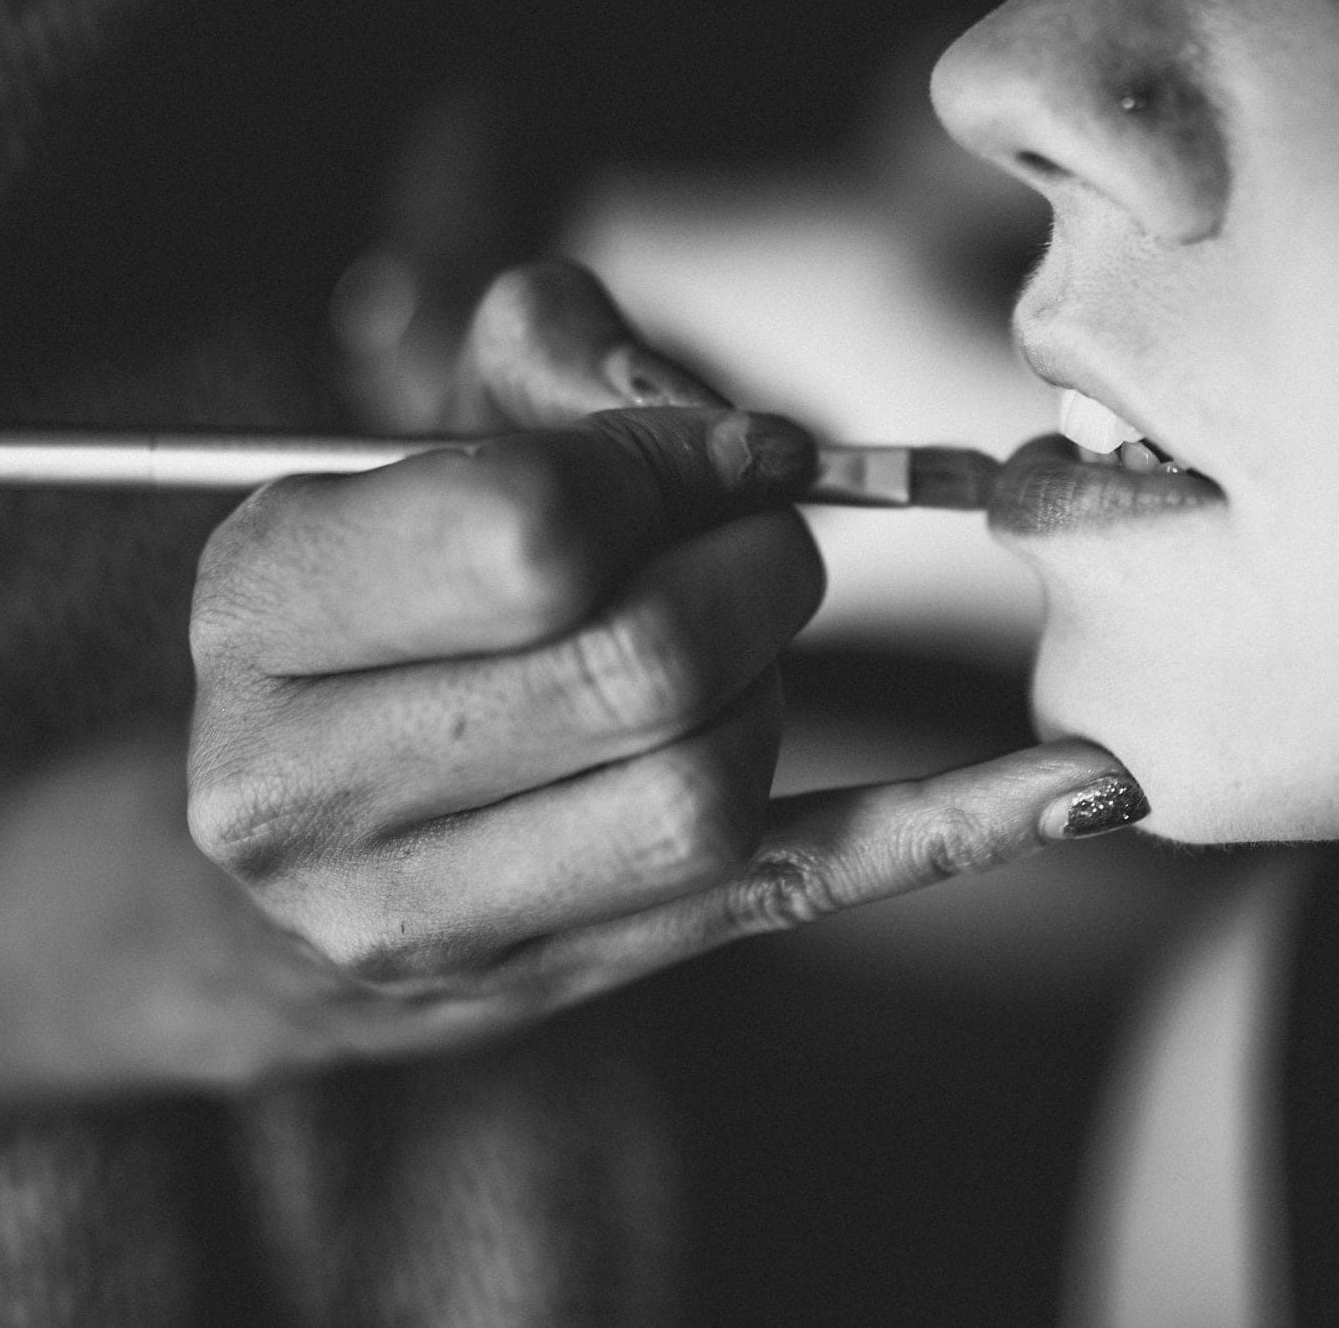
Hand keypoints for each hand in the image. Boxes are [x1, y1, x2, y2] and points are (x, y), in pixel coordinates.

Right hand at [188, 261, 1146, 1060]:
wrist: (283, 842)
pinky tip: (1078, 787)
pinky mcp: (549, 980)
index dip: (667, 469)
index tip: (718, 452)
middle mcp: (305, 783)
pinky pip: (782, 898)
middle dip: (755, 574)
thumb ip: (563, 357)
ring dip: (777, 687)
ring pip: (709, 797)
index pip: (530, 529)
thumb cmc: (375, 602)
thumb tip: (745, 433)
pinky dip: (945, 832)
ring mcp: (422, 917)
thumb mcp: (417, 439)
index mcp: (259, 605)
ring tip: (736, 648)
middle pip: (643, 669)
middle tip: (760, 540)